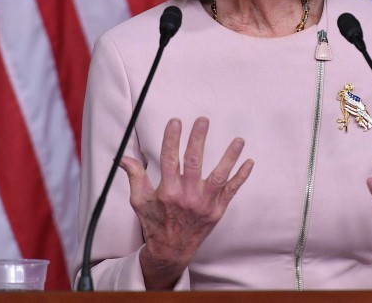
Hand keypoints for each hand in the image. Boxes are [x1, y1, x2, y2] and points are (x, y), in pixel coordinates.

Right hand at [120, 117, 253, 288]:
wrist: (171, 251)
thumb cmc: (155, 223)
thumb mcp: (139, 201)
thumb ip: (134, 176)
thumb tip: (122, 157)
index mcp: (167, 191)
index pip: (169, 159)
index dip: (172, 138)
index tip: (175, 121)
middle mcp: (187, 196)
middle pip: (194, 162)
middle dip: (198, 139)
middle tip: (203, 120)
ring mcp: (204, 204)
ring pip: (219, 176)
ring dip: (230, 157)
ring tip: (238, 140)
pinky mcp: (217, 211)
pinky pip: (231, 191)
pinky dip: (241, 177)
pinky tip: (249, 162)